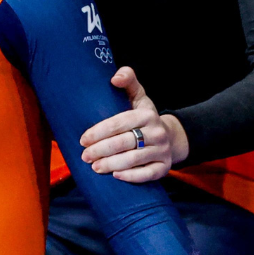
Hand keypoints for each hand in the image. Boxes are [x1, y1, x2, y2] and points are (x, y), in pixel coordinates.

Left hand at [79, 66, 189, 182]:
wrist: (170, 136)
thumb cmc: (144, 116)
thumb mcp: (138, 95)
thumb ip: (128, 80)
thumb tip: (114, 78)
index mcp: (147, 114)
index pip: (119, 123)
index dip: (99, 131)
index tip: (83, 139)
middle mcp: (157, 132)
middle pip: (124, 143)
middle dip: (101, 150)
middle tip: (84, 156)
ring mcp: (162, 151)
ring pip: (133, 159)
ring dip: (111, 164)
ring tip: (94, 167)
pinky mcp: (164, 167)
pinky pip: (147, 174)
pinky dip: (131, 176)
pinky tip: (115, 176)